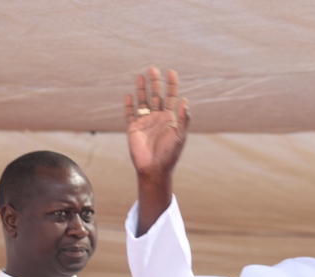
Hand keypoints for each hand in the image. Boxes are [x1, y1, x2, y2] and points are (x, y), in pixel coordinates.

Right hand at [125, 67, 189, 235]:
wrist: (154, 169)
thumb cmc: (170, 154)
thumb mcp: (180, 136)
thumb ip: (183, 118)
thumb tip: (185, 100)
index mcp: (170, 118)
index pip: (172, 97)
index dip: (172, 84)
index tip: (171, 72)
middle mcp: (157, 118)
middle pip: (156, 95)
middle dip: (155, 83)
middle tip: (153, 68)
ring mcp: (145, 122)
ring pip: (143, 101)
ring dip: (142, 89)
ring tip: (140, 76)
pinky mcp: (133, 128)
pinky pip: (130, 114)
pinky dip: (129, 105)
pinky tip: (128, 95)